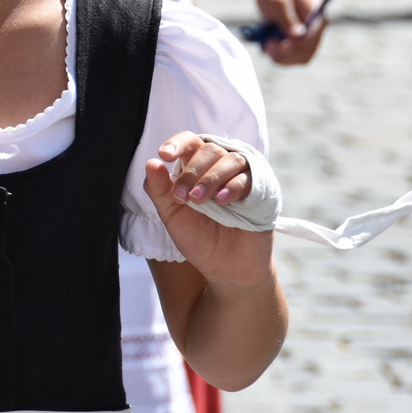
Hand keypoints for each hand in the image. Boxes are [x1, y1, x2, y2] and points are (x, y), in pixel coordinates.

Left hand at [145, 133, 274, 289]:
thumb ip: (159, 190)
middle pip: (209, 149)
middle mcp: (219, 169)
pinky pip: (250, 178)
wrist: (226, 270)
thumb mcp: (172, 216)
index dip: (178, 143)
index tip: (164, 155)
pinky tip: (222, 201)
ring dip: (211, 177)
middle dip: (192, 170)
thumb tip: (151, 162)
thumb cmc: (198, 240)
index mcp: (196, 169)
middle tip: (183, 196)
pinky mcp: (260, 193)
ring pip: (230, 159)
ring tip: (199, 200)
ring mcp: (241, 179)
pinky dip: (233, 187)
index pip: (189, 142)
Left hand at [253, 0, 325, 65]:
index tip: (276, 44)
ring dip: (281, 57)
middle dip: (286, 54)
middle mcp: (316, 27)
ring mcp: (308, 36)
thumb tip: (298, 36)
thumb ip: (288, 19)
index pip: (313, 37)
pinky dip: (278, 56)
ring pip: (300, 58)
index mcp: (317, 14)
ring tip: (266, 45)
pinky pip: (292, 57)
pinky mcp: (298, 41)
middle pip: (308, 52)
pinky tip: (267, 46)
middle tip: (267, 46)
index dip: (296, 46)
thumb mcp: (278, 1)